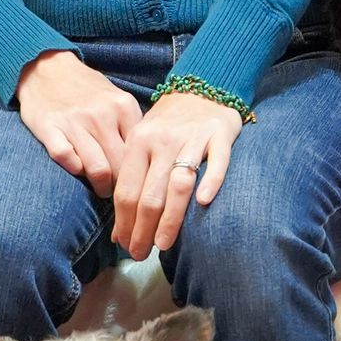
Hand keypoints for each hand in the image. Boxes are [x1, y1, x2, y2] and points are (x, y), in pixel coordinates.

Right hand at [16, 51, 141, 194]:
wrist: (46, 67)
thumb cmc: (87, 90)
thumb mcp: (117, 99)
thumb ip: (131, 126)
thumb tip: (150, 161)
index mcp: (123, 106)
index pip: (140, 152)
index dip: (141, 174)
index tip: (139, 184)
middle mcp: (101, 114)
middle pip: (121, 166)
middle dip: (123, 188)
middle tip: (122, 196)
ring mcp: (75, 121)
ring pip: (97, 169)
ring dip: (101, 187)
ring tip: (102, 191)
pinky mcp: (49, 127)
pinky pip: (66, 159)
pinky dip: (74, 170)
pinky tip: (78, 172)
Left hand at [111, 91, 244, 258]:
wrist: (204, 86)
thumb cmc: (170, 123)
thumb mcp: (143, 141)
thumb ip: (133, 177)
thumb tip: (121, 227)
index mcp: (139, 142)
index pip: (126, 191)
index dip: (124, 223)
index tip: (124, 245)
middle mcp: (162, 140)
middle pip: (150, 194)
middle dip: (142, 230)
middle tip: (140, 253)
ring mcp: (192, 138)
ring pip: (178, 184)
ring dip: (170, 219)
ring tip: (163, 245)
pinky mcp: (220, 135)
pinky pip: (217, 161)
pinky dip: (211, 181)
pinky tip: (203, 203)